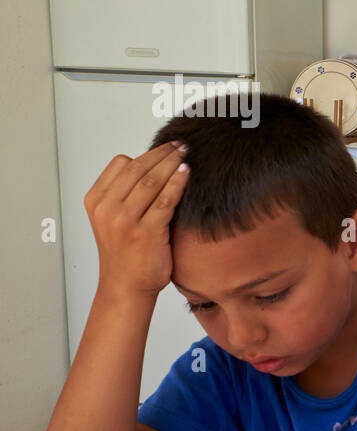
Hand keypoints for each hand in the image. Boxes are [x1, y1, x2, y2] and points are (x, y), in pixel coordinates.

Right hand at [83, 142, 189, 297]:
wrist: (126, 285)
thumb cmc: (124, 251)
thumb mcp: (112, 218)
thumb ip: (124, 193)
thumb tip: (154, 166)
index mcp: (96, 200)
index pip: (120, 164)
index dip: (146, 153)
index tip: (165, 147)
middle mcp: (107, 208)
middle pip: (138, 168)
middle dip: (162, 153)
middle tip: (180, 144)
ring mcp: (125, 220)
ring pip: (152, 181)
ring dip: (172, 163)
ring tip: (186, 154)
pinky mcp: (146, 232)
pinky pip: (166, 199)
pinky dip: (178, 183)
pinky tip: (187, 174)